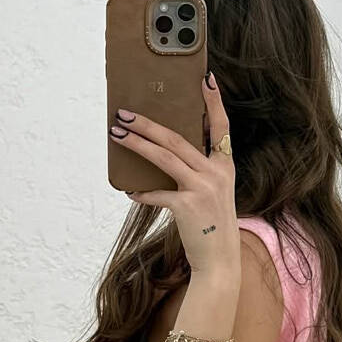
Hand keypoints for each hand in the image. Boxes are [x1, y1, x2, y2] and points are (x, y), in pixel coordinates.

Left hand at [109, 72, 238, 277]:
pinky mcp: (187, 206)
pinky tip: (129, 190)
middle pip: (177, 138)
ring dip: (137, 144)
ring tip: (116, 134)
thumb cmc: (211, 226)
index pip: (221, 126)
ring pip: (164, 157)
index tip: (205, 78)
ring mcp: (203, 188)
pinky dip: (141, 192)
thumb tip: (162, 152)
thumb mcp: (212, 193)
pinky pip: (157, 193)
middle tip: (124, 113)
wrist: (219, 262)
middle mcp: (216, 173)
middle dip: (147, 124)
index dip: (214, 102)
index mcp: (224, 166)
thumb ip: (196, 171)